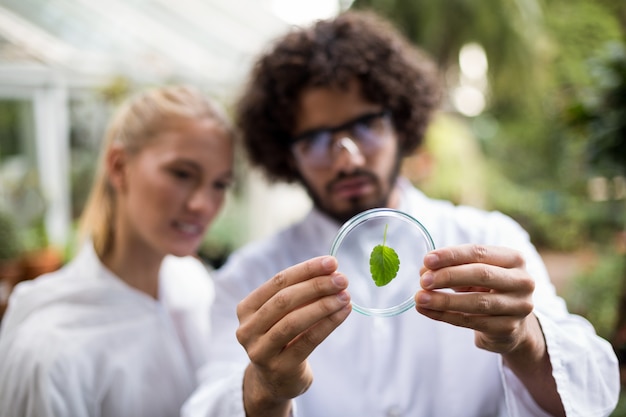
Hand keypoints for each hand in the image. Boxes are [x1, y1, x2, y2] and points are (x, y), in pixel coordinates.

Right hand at [236, 256, 351, 416]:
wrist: (274, 381)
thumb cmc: (283, 338)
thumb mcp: (283, 314)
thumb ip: (300, 293)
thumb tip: (331, 270)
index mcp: (246, 308)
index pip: (277, 282)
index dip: (306, 270)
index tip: (331, 262)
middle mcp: (247, 329)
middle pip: (284, 300)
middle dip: (316, 286)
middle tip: (342, 279)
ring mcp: (260, 351)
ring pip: (294, 321)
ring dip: (323, 305)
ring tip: (345, 296)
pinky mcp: (280, 368)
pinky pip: (308, 341)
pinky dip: (328, 324)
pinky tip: (344, 312)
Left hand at [415, 244, 536, 355]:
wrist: (512, 324)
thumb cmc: (488, 289)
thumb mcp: (474, 272)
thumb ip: (453, 268)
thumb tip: (425, 269)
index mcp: (513, 259)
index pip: (479, 252)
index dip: (451, 255)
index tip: (427, 259)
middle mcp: (522, 281)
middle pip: (481, 274)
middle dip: (448, 276)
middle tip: (423, 280)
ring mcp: (519, 306)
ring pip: (477, 302)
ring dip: (444, 300)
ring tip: (420, 298)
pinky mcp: (508, 329)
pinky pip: (471, 321)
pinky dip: (445, 316)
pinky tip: (426, 311)